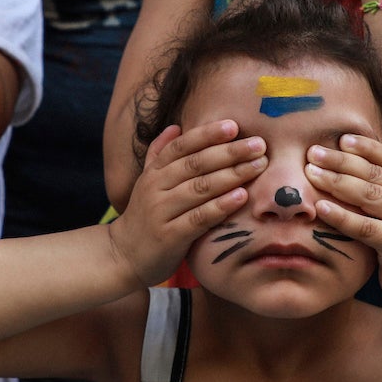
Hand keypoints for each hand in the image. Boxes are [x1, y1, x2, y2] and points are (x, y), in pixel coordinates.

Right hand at [107, 121, 265, 286]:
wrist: (123, 256)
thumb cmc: (145, 217)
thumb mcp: (147, 183)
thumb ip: (160, 154)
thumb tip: (176, 126)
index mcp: (154, 172)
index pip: (181, 146)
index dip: (207, 134)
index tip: (234, 126)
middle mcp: (155, 187)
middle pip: (196, 164)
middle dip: (229, 152)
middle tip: (259, 144)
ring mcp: (161, 212)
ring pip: (200, 188)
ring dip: (232, 175)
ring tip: (258, 166)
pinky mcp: (170, 236)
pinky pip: (199, 218)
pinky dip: (221, 206)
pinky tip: (242, 197)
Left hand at [304, 134, 381, 303]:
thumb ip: (380, 201)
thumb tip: (347, 179)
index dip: (366, 147)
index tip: (341, 137)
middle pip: (373, 174)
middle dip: (342, 160)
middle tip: (314, 151)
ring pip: (369, 195)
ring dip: (337, 181)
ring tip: (311, 173)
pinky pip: (366, 226)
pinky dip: (342, 215)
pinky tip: (322, 207)